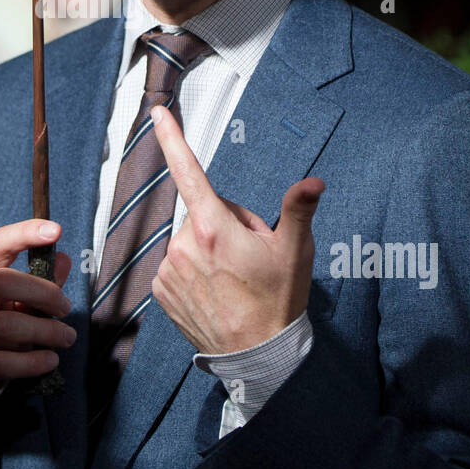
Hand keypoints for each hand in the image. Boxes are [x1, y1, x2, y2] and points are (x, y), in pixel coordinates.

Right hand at [0, 219, 75, 409]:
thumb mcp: (14, 299)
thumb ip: (39, 281)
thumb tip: (63, 259)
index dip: (25, 233)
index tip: (56, 230)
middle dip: (42, 292)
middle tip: (66, 308)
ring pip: (3, 324)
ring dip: (44, 331)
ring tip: (65, 337)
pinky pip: (0, 361)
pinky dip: (32, 362)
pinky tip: (49, 360)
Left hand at [148, 103, 324, 353]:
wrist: (256, 355)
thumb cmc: (278, 300)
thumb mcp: (295, 251)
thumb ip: (298, 210)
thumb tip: (313, 182)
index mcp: (215, 227)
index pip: (189, 170)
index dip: (171, 138)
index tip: (156, 113)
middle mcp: (184, 244)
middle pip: (202, 211)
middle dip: (223, 223)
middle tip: (247, 253)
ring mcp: (169, 269)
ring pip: (189, 239)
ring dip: (207, 248)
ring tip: (232, 276)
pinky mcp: (160, 290)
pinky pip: (176, 264)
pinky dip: (193, 269)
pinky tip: (214, 289)